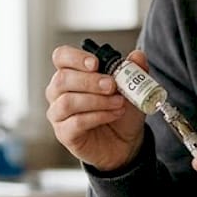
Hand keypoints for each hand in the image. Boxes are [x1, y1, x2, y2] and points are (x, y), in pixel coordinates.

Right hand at [45, 44, 147, 171]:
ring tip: (118, 103)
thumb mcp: (132, 88)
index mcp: (71, 73)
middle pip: (62, 79)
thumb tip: (137, 55)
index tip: (95, 63)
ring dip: (97, 100)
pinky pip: (75, 122)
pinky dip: (98, 117)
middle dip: (90, 81)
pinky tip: (113, 115)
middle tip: (112, 85)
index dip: (75, 57)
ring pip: (68, 101)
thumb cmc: (120, 110)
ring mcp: (59, 114)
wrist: (125, 141)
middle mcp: (59, 92)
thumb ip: (134, 70)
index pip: (61, 57)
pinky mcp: (64, 133)